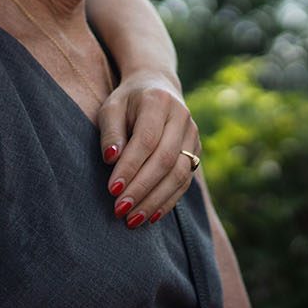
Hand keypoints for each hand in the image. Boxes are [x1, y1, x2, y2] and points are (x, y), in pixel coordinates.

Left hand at [97, 69, 199, 227]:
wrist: (158, 88)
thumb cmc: (128, 101)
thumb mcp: (111, 108)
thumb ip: (110, 131)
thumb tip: (111, 159)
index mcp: (158, 102)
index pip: (146, 140)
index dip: (130, 166)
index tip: (112, 190)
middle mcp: (181, 118)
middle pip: (165, 160)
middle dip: (142, 188)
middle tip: (120, 210)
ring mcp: (193, 135)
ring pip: (179, 174)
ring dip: (155, 200)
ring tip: (133, 220)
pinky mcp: (196, 151)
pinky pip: (185, 181)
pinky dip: (168, 200)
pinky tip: (151, 216)